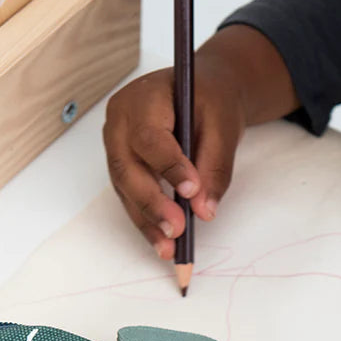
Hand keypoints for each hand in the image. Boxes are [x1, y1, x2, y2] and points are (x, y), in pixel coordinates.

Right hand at [103, 56, 244, 258]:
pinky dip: (147, 221)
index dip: (169, 166)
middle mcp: (120, 122)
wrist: (202, 92)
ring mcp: (116, 145)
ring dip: (147, 221)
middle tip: (176, 230)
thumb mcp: (224, 124)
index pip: (149, 137)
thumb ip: (215, 166)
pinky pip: (130, 197)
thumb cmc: (211, 100)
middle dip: (152, 203)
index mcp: (142, 98)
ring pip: (125, 188)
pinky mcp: (123, 167)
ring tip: (169, 248)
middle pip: (127, 167)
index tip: (191, 191)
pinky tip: (163, 243)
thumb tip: (203, 209)